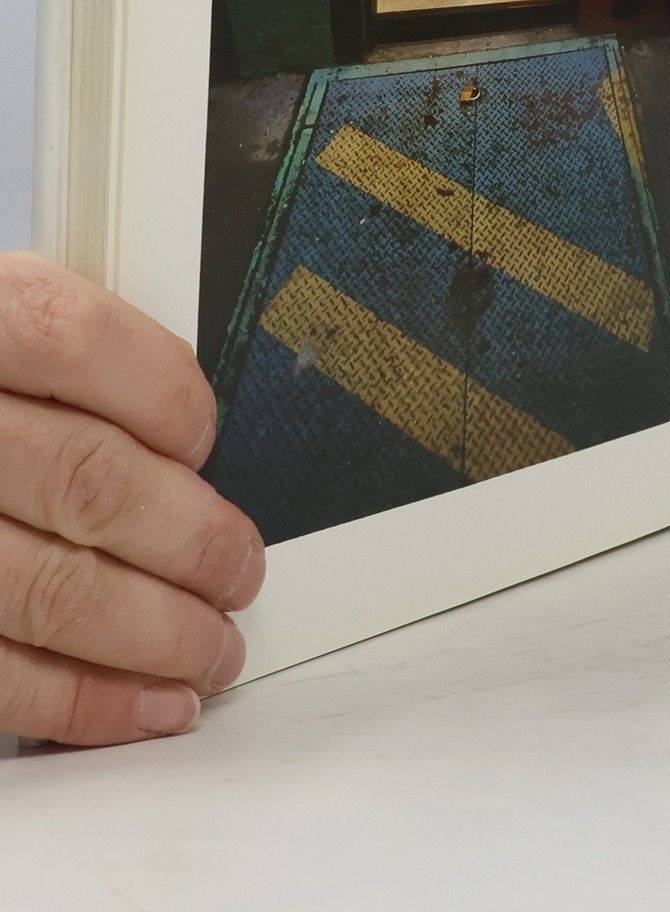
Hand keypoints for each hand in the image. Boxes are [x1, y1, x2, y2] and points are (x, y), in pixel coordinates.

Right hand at [0, 254, 262, 744]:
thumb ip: (68, 364)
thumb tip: (179, 432)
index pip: (77, 343)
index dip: (164, 396)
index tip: (206, 439)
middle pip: (85, 480)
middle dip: (191, 539)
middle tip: (240, 571)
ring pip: (50, 590)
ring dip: (156, 634)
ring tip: (211, 650)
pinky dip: (81, 700)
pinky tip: (144, 704)